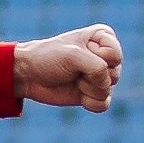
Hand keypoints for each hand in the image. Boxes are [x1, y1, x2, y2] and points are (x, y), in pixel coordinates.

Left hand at [7, 24, 122, 110]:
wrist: (28, 75)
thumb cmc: (48, 58)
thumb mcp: (73, 56)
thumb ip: (98, 67)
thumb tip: (107, 88)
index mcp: (103, 37)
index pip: (115, 56)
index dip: (97, 58)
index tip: (77, 52)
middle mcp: (105, 56)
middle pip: (114, 74)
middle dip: (91, 76)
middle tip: (72, 69)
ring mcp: (100, 76)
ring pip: (108, 90)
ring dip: (87, 88)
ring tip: (72, 78)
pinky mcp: (94, 93)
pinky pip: (103, 104)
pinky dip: (89, 102)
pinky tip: (77, 93)